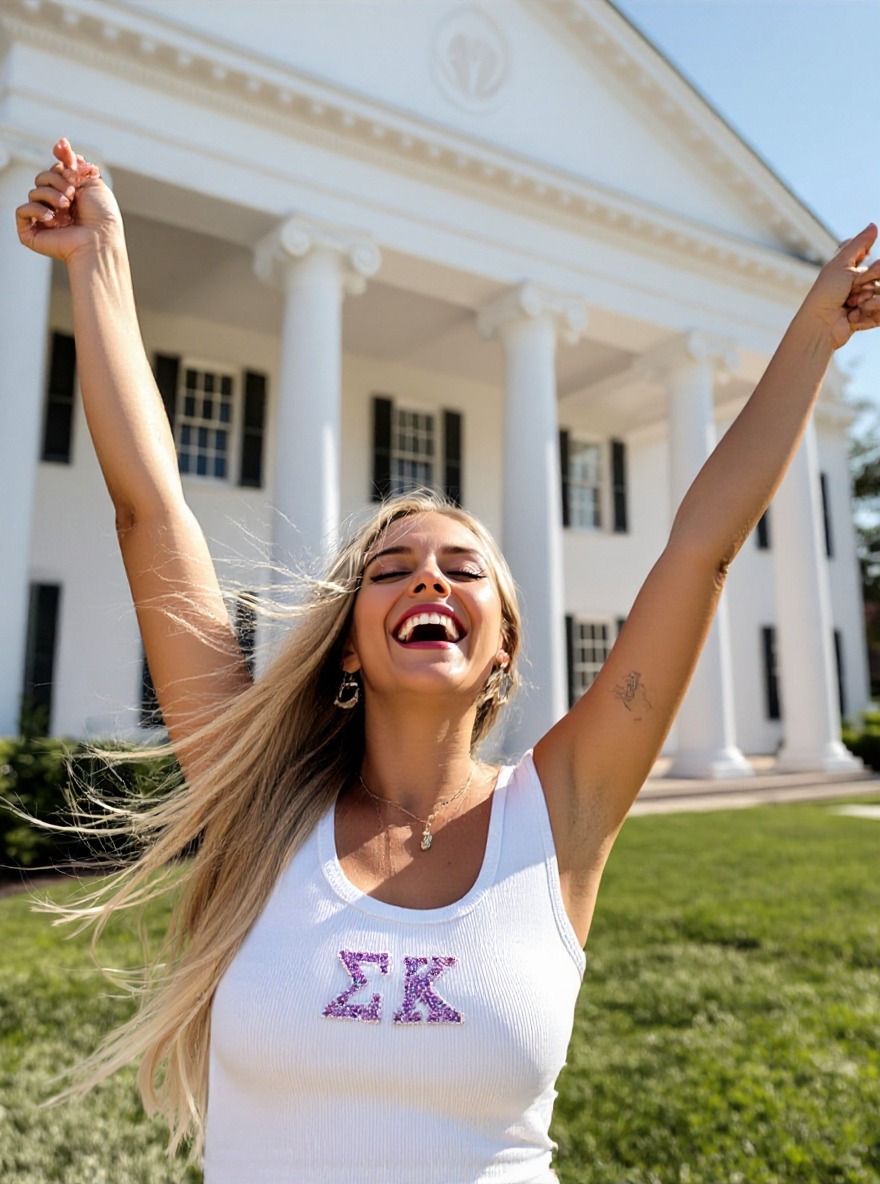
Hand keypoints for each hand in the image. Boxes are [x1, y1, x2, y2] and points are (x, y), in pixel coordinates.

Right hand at [15, 138, 122, 262]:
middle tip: (72, 194)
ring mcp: (44, 219)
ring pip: (33, 192)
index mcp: (69, 195)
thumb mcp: (91, 180)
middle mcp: (56, 207)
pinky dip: (36, 210)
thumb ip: (74, 161)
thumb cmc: (102, 216)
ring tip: (67, 208)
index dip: (62, 168)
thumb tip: (60, 142)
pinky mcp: (32, 232)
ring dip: (51, 196)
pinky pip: (22, 210)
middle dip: (57, 181)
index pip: (54, 171)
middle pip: (42, 178)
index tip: (74, 172)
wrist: (100, 239)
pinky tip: (52, 218)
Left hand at [800, 223, 879, 348]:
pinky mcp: (869, 318)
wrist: (821, 324)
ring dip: (869, 300)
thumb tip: (874, 225)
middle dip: (868, 283)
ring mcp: (865, 302)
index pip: (873, 263)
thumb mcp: (842, 263)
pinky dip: (869, 314)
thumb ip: (859, 243)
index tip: (854, 274)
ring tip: (852, 306)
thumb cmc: (826, 292)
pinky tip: (853, 318)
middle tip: (851, 291)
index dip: (869, 268)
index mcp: (851, 270)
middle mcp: (859, 284)